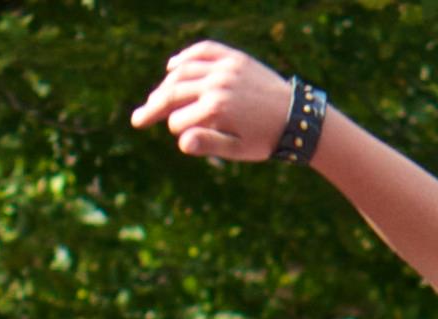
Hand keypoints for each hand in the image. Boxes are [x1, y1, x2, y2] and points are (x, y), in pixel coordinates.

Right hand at [130, 42, 293, 161]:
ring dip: (167, 85)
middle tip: (138, 119)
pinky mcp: (235, 58)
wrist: (298, 117)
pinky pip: (204, 51)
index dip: (176, 130)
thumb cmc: (267, 139)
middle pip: (174, 93)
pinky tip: (172, 68)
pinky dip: (186, 57)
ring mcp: (226, 68)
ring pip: (184, 72)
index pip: (180, 119)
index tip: (177, 135)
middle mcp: (218, 83)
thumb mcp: (239, 149)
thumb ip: (209, 143)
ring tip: (156, 98)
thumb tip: (181, 142)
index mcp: (218, 108)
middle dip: (154, 107)